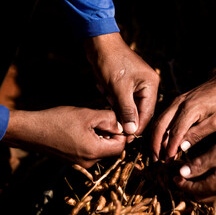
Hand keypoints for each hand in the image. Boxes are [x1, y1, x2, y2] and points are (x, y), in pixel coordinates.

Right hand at [2, 106, 125, 167]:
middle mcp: (89, 162)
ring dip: (101, 135)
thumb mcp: (88, 115)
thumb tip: (122, 125)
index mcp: (94, 152)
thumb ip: (109, 119)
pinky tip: (82, 128)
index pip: (121, 146)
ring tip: (90, 122)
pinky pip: (90, 150)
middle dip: (111, 133)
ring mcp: (80, 163)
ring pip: (101, 149)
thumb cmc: (57, 121)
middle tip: (103, 118)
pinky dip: (92, 139)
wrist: (30, 130)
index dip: (122, 132)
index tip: (116, 120)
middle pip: (112, 149)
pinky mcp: (73, 159)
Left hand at [85, 33, 159, 138]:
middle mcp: (148, 85)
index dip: (136, 127)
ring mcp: (138, 84)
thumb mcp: (118, 89)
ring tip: (107, 91)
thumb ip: (126, 111)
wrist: (98, 43)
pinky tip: (105, 87)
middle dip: (123, 113)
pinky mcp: (127, 83)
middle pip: (138, 111)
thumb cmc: (110, 62)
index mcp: (151, 85)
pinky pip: (122, 99)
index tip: (126, 138)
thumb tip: (131, 131)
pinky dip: (112, 98)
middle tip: (111, 114)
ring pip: (128, 106)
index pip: (147, 113)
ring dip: (116, 103)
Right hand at [151, 63, 215, 160]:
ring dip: (155, 139)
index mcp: (190, 109)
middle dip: (155, 144)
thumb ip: (197, 134)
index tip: (168, 161)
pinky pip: (163, 118)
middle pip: (159, 126)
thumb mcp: (215, 122)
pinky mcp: (175, 103)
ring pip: (158, 122)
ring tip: (157, 155)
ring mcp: (175, 102)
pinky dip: (160, 131)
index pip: (175, 132)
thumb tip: (181, 147)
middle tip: (157, 160)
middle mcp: (178, 104)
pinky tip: (162, 142)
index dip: (170, 148)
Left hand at [173, 127, 215, 201]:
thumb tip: (182, 173)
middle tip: (179, 178)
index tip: (173, 176)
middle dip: (188, 189)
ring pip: (210, 197)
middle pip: (201, 197)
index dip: (181, 184)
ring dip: (198, 189)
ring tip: (191, 176)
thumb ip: (200, 164)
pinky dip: (209, 187)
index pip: (193, 190)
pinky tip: (208, 175)